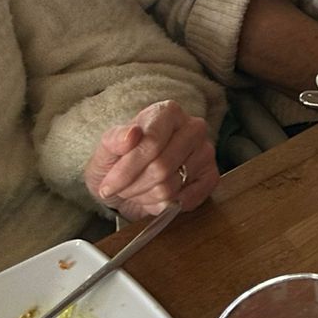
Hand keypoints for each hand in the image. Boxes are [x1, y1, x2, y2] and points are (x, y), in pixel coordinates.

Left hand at [84, 101, 217, 220]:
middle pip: (161, 167)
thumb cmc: (119, 161)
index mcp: (168, 112)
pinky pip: (185, 200)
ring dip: (145, 196)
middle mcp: (193, 128)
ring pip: (170, 187)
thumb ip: (114, 139)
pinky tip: (154, 198)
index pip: (152, 143)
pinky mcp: (211, 176)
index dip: (127, 169)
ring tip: (138, 190)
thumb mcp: (105, 150)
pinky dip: (163, 206)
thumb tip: (131, 134)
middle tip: (121, 189)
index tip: (108, 186)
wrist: (129, 179)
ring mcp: (206, 152)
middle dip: (133, 186)